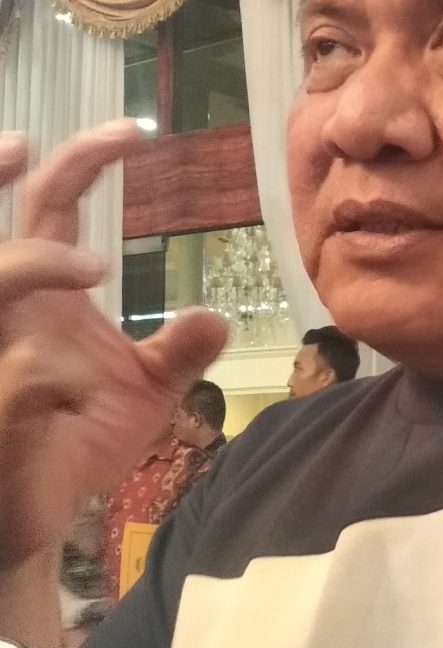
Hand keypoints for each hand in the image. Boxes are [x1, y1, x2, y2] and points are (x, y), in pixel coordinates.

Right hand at [0, 121, 227, 568]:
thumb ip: (176, 353)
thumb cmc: (73, 444)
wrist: (36, 519)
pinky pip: (11, 381)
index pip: (50, 207)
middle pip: (7, 232)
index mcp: (43, 301)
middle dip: (51, 181)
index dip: (80, 161)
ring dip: (33, 263)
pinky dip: (39, 377)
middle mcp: (9, 317)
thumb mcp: (141, 394)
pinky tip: (73, 389)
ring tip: (93, 267)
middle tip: (113, 151)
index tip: (132, 129)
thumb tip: (217, 315)